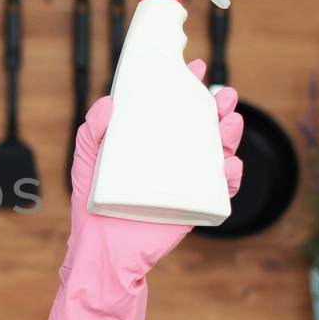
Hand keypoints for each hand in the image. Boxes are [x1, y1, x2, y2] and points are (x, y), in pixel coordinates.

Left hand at [45, 59, 243, 319]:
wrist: (101, 252)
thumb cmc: (92, 204)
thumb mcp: (87, 161)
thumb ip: (92, 130)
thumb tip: (110, 104)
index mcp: (150, 141)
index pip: (173, 107)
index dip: (186, 86)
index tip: (195, 67)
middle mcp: (172, 157)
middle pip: (204, 125)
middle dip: (219, 107)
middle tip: (224, 95)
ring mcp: (187, 181)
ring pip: (219, 151)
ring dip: (231, 135)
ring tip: (230, 122)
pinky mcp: (195, 206)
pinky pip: (222, 189)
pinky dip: (232, 175)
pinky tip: (229, 164)